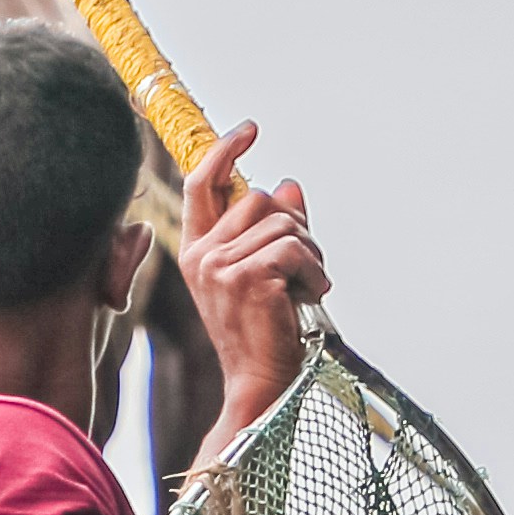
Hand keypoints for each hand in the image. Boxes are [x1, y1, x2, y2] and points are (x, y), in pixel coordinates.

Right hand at [181, 122, 327, 437]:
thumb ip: (275, 229)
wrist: (260, 384)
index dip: (223, 150)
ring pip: (283, 223)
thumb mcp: (265, 274)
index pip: (202, 184)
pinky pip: (295, 248)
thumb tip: (289, 184)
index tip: (249, 130)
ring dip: (310, 252)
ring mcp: (221, 266)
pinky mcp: (246, 278)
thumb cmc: (265, 334)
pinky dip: (315, 271)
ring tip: (307, 288)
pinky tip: (310, 296)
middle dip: (295, 225)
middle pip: (259, 199)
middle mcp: (202, 255)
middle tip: (305, 266)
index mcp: (198, 251)